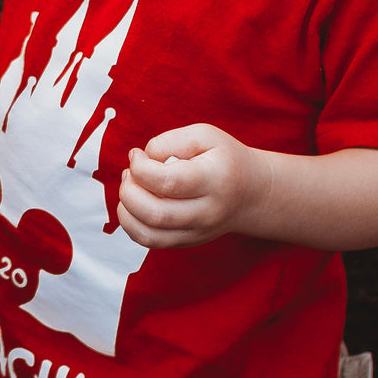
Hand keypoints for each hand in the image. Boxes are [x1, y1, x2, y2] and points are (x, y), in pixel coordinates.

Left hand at [117, 123, 269, 247]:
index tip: (137, 154)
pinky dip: (132, 224)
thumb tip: (141, 160)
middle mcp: (207, 212)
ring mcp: (198, 232)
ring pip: (149, 235)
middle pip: (155, 214)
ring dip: (126, 210)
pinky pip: (150, 242)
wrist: (251, 193)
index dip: (140, 167)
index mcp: (214, 180)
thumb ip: (169, 142)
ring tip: (131, 188)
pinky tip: (135, 203)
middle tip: (130, 172)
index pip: (167, 183)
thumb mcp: (203, 135)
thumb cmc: (223, 159)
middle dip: (129, 191)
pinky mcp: (187, 241)